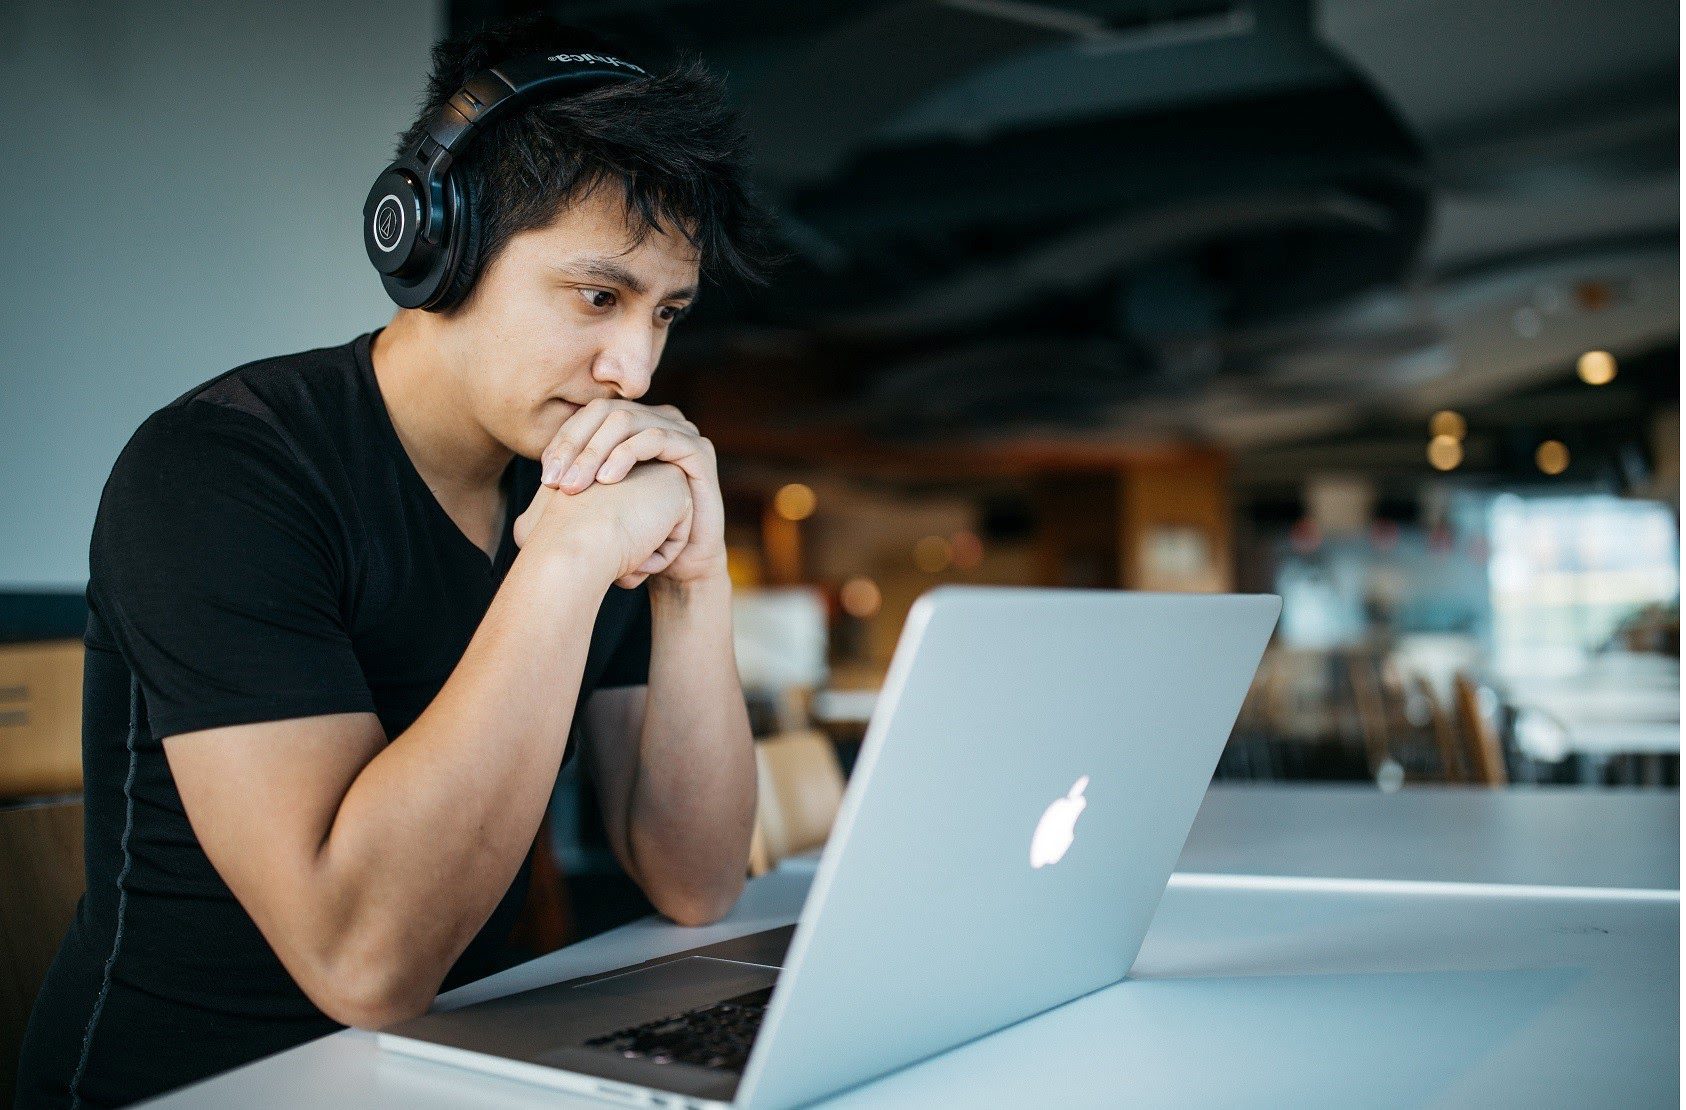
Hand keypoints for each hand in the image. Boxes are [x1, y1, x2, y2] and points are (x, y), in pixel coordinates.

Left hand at [538, 400, 726, 584]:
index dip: (564, 439)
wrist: (681, 564)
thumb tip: (542, 466)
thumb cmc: (638, 534)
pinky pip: (656, 438)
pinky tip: (607, 480)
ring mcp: (681, 431)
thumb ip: (577, 476)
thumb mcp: (600, 502)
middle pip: (605, 412)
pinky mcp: (698, 450)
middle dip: (575, 445)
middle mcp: (658, 420)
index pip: (589, 415)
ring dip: (594, 451)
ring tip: (575, 486)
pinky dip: (626, 454)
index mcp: (634, 425)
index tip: (546, 476)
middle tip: (555, 481)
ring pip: (627, 421)